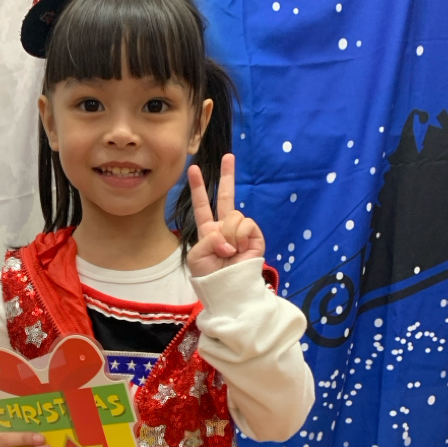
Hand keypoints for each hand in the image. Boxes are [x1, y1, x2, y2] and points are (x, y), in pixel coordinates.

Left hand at [186, 153, 265, 276]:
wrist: (227, 289)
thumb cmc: (209, 277)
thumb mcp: (197, 256)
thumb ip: (208, 238)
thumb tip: (227, 234)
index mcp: (209, 231)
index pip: (202, 206)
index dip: (198, 188)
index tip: (192, 169)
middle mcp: (225, 227)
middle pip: (227, 197)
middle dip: (228, 175)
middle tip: (228, 156)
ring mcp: (241, 231)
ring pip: (234, 215)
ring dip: (228, 234)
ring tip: (228, 252)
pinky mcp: (255, 236)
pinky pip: (245, 224)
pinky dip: (239, 237)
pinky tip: (238, 250)